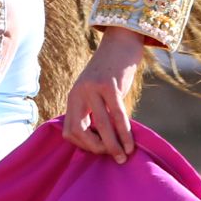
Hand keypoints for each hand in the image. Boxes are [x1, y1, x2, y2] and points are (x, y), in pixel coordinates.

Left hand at [62, 27, 148, 162]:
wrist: (121, 43)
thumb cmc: (111, 73)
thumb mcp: (95, 92)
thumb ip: (94, 111)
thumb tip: (102, 141)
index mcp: (73, 98)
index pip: (69, 131)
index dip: (83, 145)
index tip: (99, 149)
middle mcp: (79, 93)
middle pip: (79, 131)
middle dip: (96, 149)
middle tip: (112, 156)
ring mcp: (93, 89)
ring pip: (101, 126)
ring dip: (113, 145)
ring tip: (123, 157)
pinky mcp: (110, 85)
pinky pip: (117, 116)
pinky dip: (125, 133)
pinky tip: (131, 143)